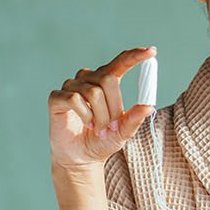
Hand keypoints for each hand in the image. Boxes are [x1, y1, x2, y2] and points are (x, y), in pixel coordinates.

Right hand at [48, 46, 157, 170]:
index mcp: (106, 81)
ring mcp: (71, 86)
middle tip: (112, 126)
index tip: (152, 51)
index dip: (135, 56)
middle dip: (115, 107)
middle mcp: (88, 78)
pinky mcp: (57, 97)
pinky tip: (85, 123)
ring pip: (93, 92)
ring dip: (100, 116)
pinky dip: (85, 115)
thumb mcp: (122, 132)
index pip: (120, 62)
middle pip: (108, 80)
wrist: (80, 158)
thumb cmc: (102, 141)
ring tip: (98, 128)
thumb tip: (149, 106)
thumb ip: (134, 119)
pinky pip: (75, 99)